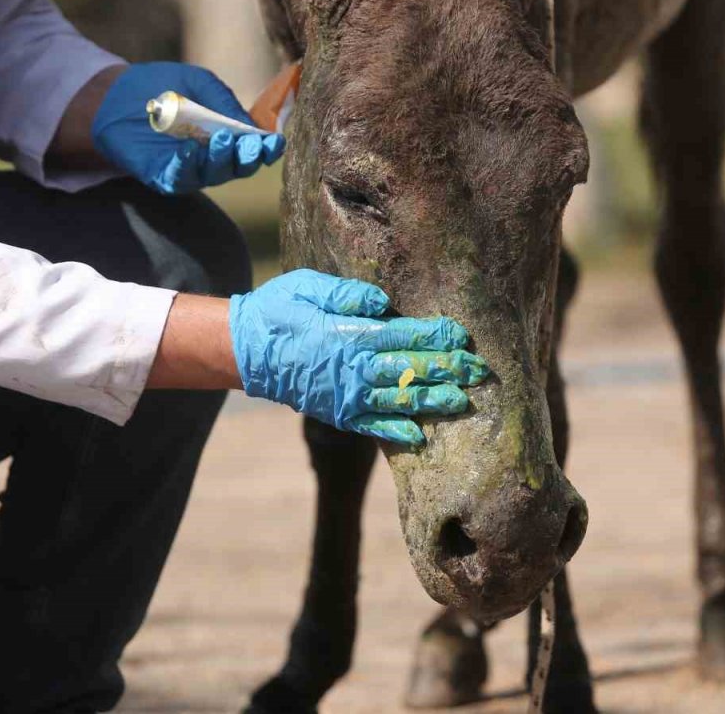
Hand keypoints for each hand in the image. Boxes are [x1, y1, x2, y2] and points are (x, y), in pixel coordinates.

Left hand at [91, 62, 284, 193]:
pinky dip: (187, 164)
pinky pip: (179, 177)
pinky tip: (190, 149)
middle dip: (248, 157)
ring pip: (213, 174)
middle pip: (238, 167)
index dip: (268, 148)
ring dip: (221, 160)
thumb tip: (250, 126)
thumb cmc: (164, 86)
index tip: (276, 141)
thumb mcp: (200, 83)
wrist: (117, 93)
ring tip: (221, 139)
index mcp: (228, 136)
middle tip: (251, 143)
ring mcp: (189, 170)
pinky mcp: (162, 176)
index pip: (254, 149)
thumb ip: (223, 101)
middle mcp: (213, 158)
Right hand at [229, 270, 489, 445]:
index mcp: (351, 335)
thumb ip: (348, 294)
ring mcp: (347, 396)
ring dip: (433, 401)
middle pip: (411, 368)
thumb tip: (384, 302)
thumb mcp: (309, 287)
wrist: (244, 351)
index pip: (405, 335)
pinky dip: (396, 431)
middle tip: (480, 370)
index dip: (436, 336)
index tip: (463, 336)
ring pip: (399, 400)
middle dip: (448, 369)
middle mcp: (354, 369)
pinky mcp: (337, 413)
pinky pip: (372, 426)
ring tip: (463, 402)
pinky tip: (420, 436)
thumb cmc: (280, 310)